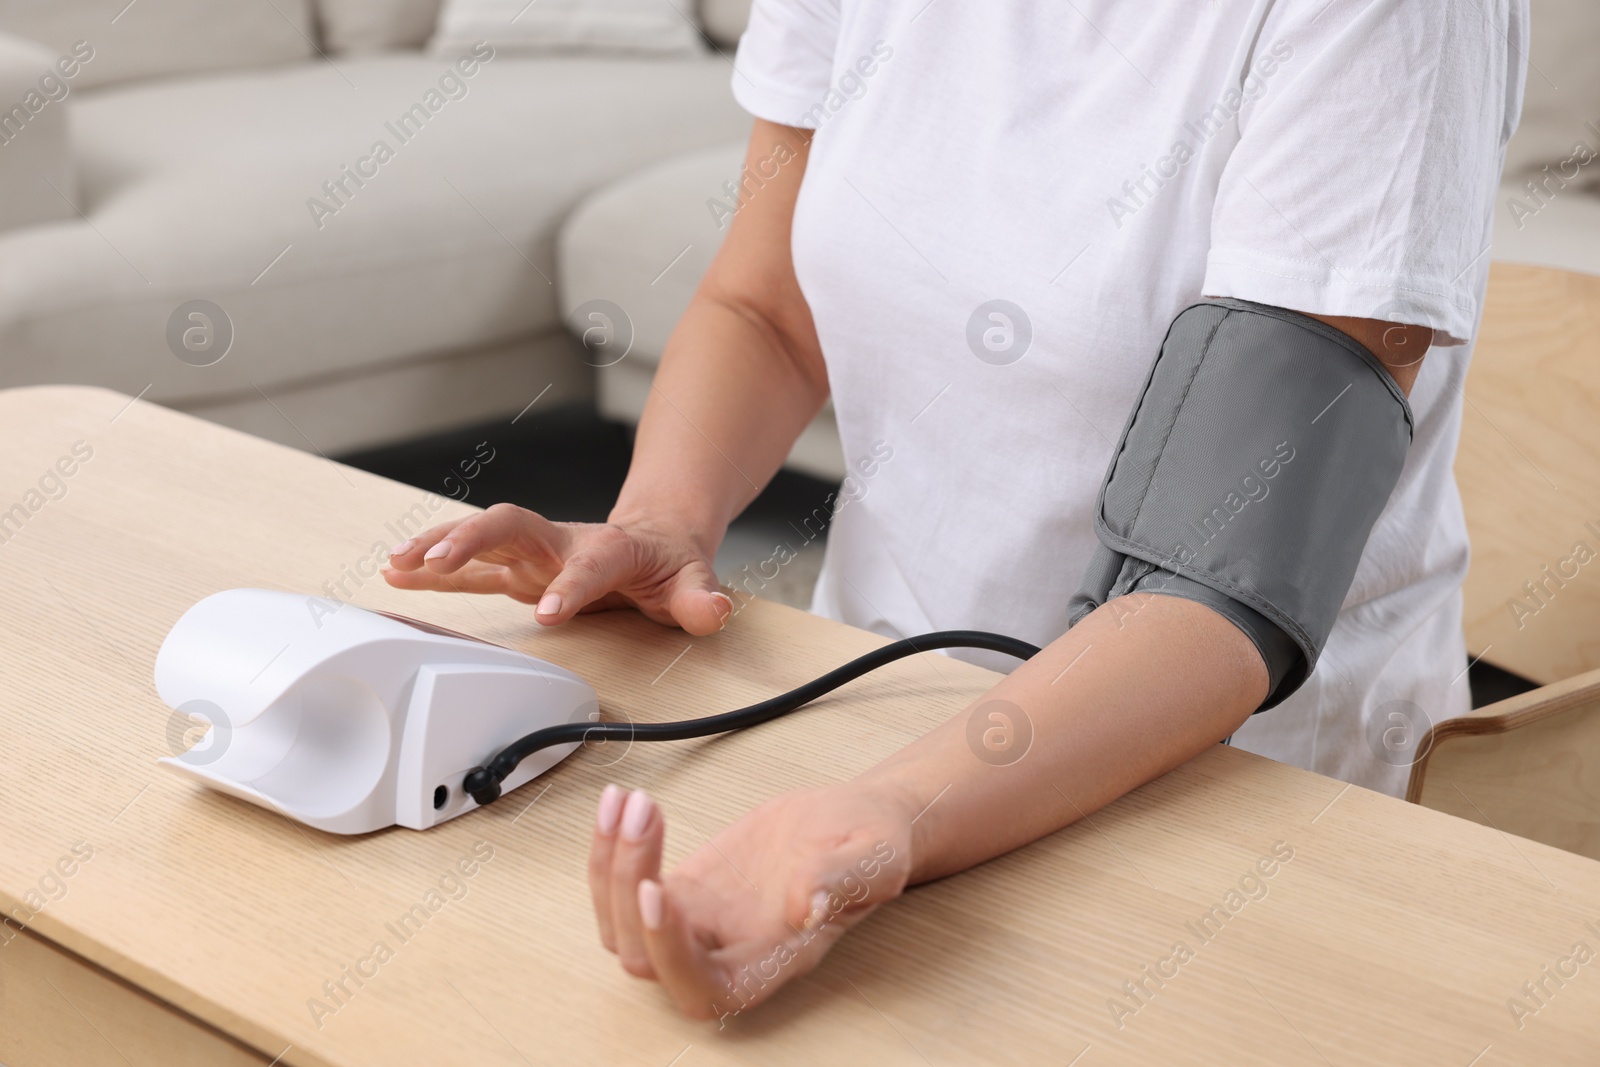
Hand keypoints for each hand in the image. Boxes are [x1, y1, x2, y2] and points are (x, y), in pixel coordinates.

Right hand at [382, 503, 731, 634]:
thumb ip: (702, 598)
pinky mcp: (518, 570)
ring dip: (438, 547)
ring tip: (396, 563)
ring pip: (480, 538)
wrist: (655, 538)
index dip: (569, 587)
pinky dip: (435, 570)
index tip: (549, 614)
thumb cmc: (670, 562)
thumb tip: (715, 611)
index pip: (586, 565)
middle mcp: (562, 543)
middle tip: (439, 559)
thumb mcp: (694, 581)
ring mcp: (535, 554)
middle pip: (511, 526)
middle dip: (473, 539)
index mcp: (608, 549)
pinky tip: (398, 573)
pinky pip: (471, 569)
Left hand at [589, 781, 915, 1019]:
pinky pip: (629, 885)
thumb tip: (810, 907)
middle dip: (629, 889)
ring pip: (623, 924)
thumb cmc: (871, 847)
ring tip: (627, 803)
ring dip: (611, 866)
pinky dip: (612, 847)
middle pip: (645, 958)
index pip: (704, 988)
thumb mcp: (873, 856)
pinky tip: (622, 802)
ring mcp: (698, 922)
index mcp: (772, 961)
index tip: (661, 890)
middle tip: (641, 817)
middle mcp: (726, 952)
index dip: (671, 952)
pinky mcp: (685, 888)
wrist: (854, 821)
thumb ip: (843, 880)